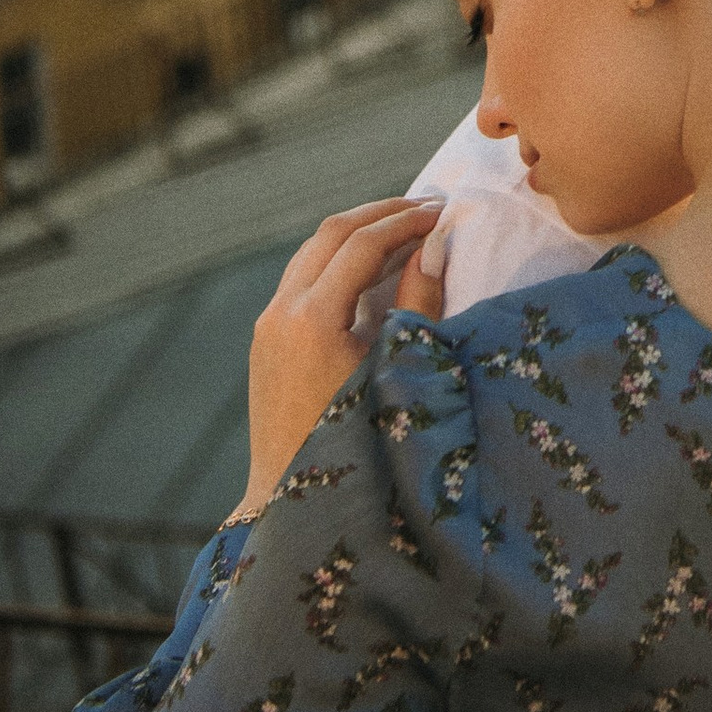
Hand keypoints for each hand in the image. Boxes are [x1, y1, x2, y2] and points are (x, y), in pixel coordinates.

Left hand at [238, 198, 443, 519]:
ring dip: (358, 233)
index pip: (362, 244)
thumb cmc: (355, 448)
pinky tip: (370, 269)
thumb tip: (434, 249)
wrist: (288, 504)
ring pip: (312, 252)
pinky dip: (338, 259)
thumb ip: (417, 307)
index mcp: (311, 320)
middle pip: (331, 234)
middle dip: (381, 213)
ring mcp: (267, 327)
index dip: (407, 221)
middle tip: (428, 207)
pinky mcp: (266, 342)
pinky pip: (302, 278)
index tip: (445, 212)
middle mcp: (280, 313)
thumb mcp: (396, 373)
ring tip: (404, 229)